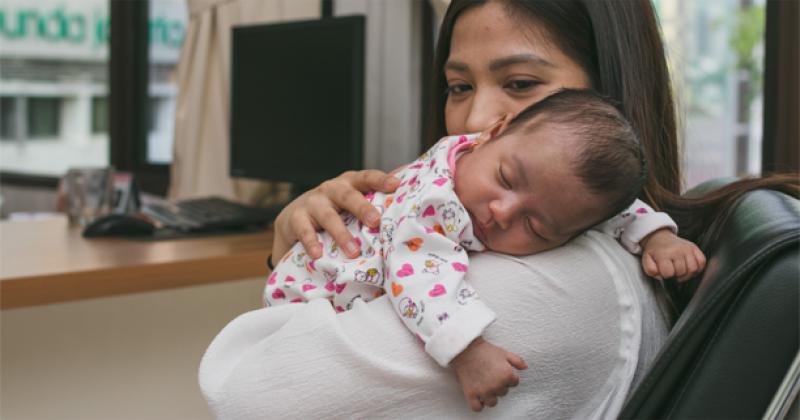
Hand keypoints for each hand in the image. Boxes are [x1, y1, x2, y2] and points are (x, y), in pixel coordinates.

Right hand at [272, 170, 399, 259]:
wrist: (293, 220)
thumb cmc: (334, 211)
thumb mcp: (352, 202)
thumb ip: (374, 199)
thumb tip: (408, 189)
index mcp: (349, 183)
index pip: (366, 177)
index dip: (381, 180)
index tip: (396, 185)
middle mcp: (331, 189)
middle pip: (348, 194)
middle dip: (362, 207)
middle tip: (376, 221)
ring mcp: (312, 202)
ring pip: (328, 215)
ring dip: (341, 233)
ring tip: (353, 252)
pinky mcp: (295, 218)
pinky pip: (304, 230)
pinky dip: (311, 242)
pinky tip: (318, 255)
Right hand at [451, 337, 527, 411]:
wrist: (466, 349)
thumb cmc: (485, 350)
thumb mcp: (504, 353)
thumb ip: (517, 360)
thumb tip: (525, 367)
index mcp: (507, 375)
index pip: (514, 383)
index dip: (508, 376)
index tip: (499, 371)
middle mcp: (497, 386)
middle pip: (503, 393)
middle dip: (499, 385)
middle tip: (490, 375)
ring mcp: (484, 391)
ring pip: (492, 402)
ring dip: (490, 396)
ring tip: (485, 386)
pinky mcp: (471, 394)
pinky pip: (477, 408)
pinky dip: (478, 404)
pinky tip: (478, 397)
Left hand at [641, 229, 706, 281]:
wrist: (660, 238)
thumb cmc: (655, 251)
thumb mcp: (646, 260)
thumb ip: (650, 269)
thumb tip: (659, 274)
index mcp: (663, 253)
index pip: (668, 272)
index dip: (666, 275)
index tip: (664, 271)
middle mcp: (677, 250)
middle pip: (682, 272)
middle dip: (676, 275)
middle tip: (673, 271)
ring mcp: (687, 248)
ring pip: (693, 269)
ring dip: (687, 274)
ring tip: (681, 271)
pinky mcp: (694, 248)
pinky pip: (702, 262)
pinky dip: (698, 268)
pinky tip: (689, 267)